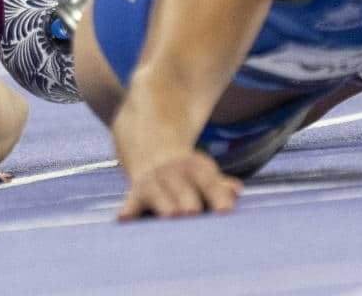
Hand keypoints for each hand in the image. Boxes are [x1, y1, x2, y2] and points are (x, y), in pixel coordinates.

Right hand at [117, 148, 239, 220]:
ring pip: (159, 197)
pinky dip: (129, 209)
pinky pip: (132, 202)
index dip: (218, 197)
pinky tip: (125, 218)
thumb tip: (236, 190)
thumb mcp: (205, 172)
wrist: (150, 144)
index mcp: (196, 168)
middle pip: (184, 192)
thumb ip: (220, 185)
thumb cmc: (187, 172)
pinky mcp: (136, 192)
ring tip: (172, 216)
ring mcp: (154, 182)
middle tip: (193, 213)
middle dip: (188, 203)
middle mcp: (174, 173)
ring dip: (165, 207)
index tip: (225, 211)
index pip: (209, 184)